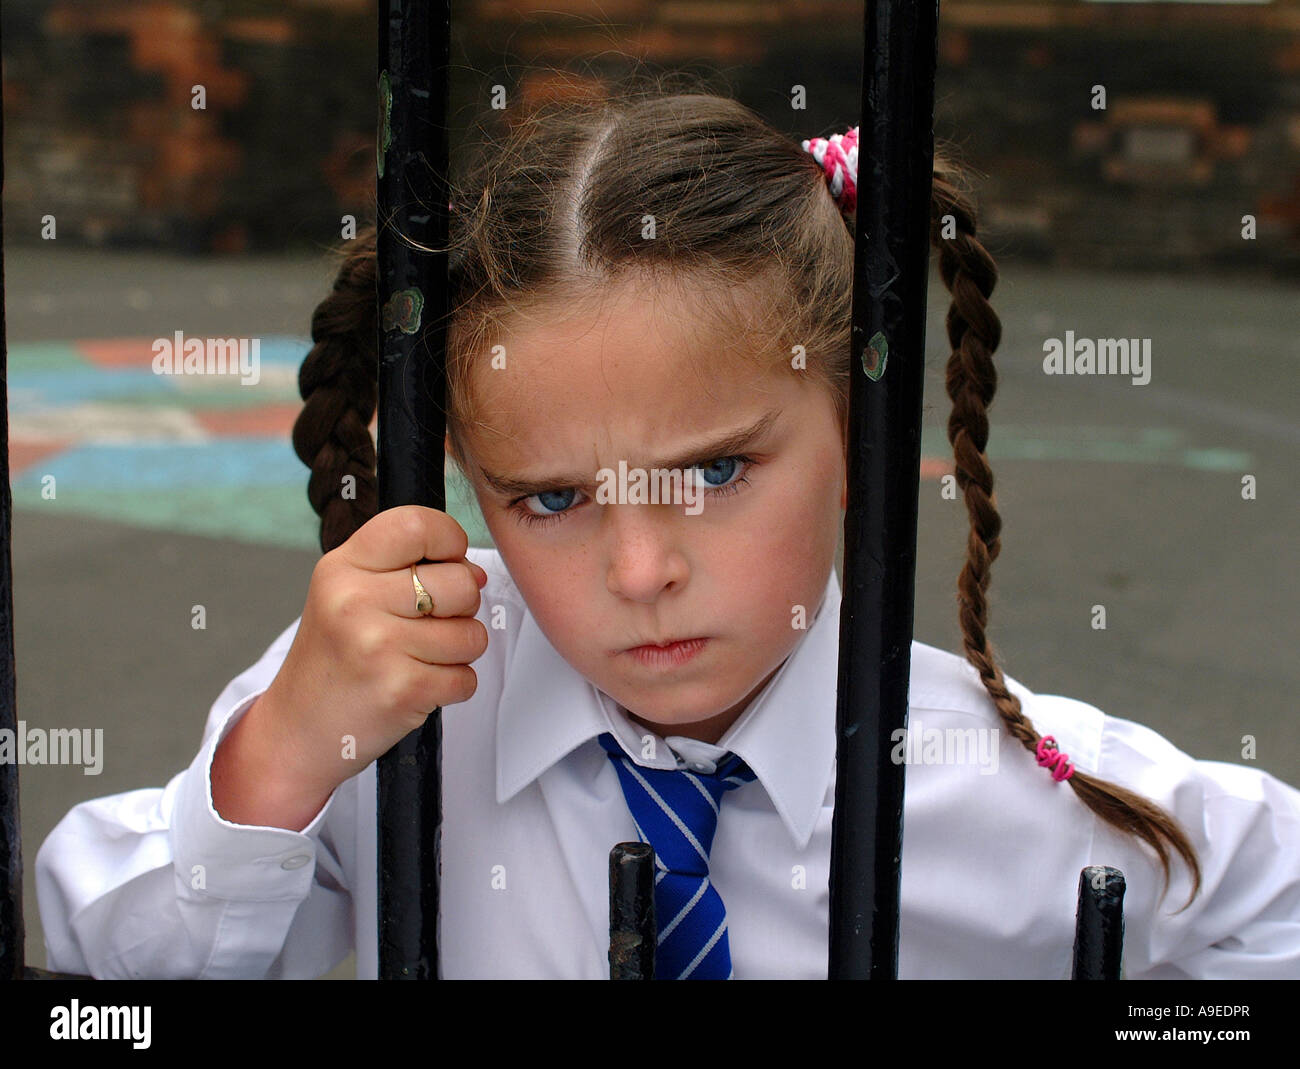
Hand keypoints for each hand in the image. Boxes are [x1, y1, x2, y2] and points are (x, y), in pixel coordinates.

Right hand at [249, 505, 489, 801]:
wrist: (296, 729)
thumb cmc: (334, 657)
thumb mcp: (346, 593)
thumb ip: (405, 568)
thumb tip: (477, 573)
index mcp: (342, 567)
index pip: (417, 523)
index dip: (449, 540)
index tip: (447, 560)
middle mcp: (356, 601)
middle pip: (462, 582)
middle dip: (462, 606)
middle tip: (429, 624)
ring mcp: (378, 646)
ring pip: (472, 634)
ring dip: (459, 651)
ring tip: (420, 657)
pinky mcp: (402, 689)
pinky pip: (466, 678)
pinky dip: (453, 686)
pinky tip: (418, 685)